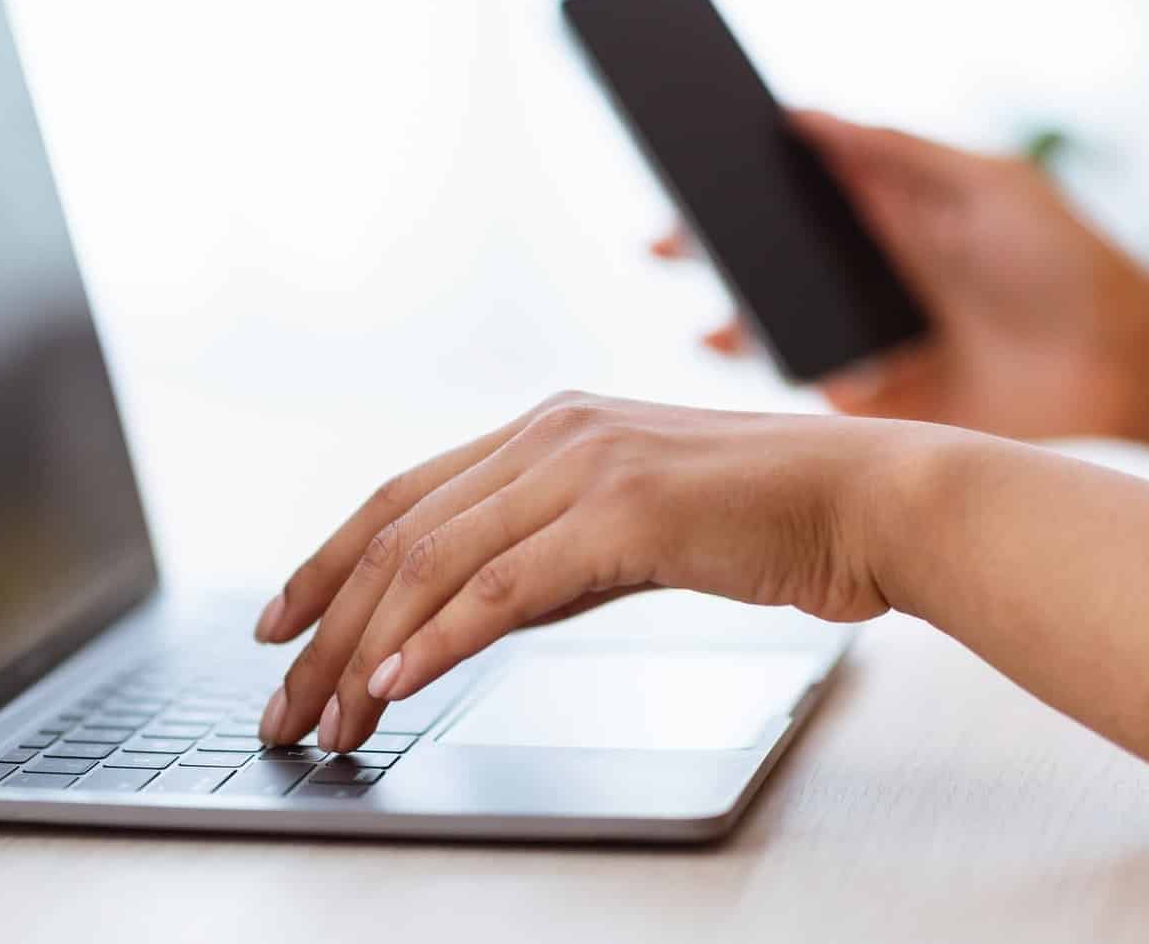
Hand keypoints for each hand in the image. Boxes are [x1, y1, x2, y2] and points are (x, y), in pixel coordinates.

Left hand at [251, 391, 936, 752]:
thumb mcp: (629, 529)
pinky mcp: (621, 511)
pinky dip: (435, 642)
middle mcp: (550, 432)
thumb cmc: (760, 520)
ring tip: (331, 719)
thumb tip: (464, 617)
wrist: (866, 501)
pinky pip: (500, 588)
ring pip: (433, 562)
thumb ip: (548, 555)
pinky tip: (396, 684)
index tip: (282, 622)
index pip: (404, 495)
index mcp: (546, 427)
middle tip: (286, 701)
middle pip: (398, 533)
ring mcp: (583, 464)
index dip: (329, 561)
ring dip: (367, 651)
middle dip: (326, 626)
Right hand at [658, 110, 1148, 440]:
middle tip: (664, 238)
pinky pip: (808, 391)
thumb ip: (895, 153)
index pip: (786, 191)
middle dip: (706, 247)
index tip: (678, 154)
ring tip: (708, 310)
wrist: (1130, 365)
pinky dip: (780, 376)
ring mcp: (862, 344)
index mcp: (880, 216)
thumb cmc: (1066, 261)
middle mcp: (858, 279)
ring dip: (730, 318)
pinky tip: (760, 356)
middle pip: (762, 259)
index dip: (730, 177)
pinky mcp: (876, 404)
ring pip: (770, 328)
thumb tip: (799, 113)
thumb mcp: (985, 186)